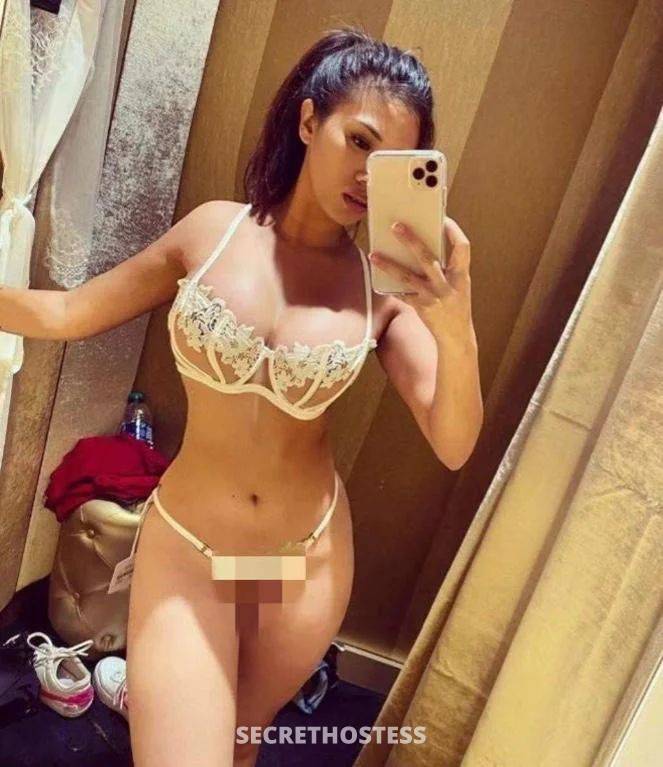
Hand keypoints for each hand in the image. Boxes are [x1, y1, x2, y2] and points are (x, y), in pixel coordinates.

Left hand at [368, 217, 472, 341]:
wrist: (457, 336)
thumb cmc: (456, 305)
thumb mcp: (458, 284)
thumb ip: (446, 268)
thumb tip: (421, 246)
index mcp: (461, 276)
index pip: (462, 247)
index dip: (454, 231)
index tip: (443, 218)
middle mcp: (447, 285)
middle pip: (427, 258)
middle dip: (411, 240)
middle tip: (396, 226)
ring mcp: (432, 297)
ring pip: (407, 277)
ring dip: (389, 265)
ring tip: (374, 254)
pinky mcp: (420, 308)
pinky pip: (401, 294)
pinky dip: (390, 286)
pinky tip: (377, 277)